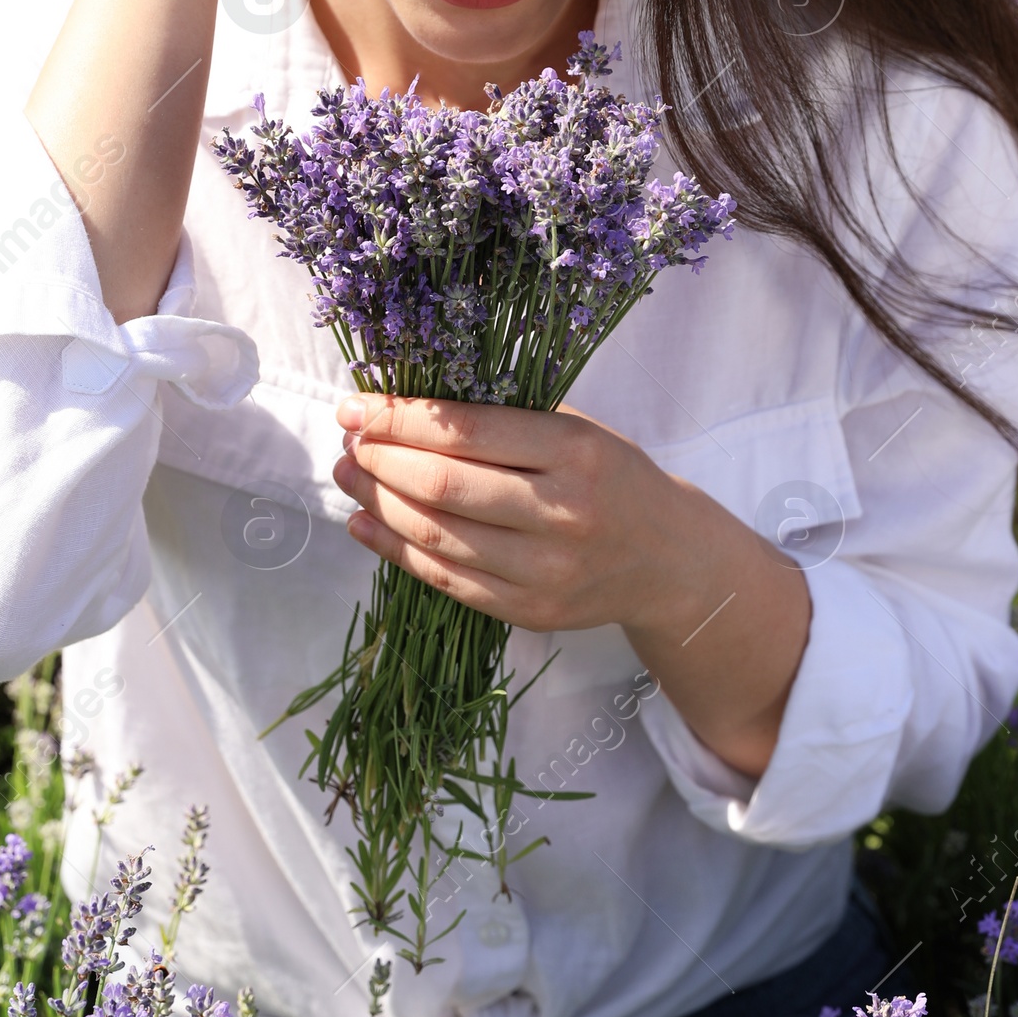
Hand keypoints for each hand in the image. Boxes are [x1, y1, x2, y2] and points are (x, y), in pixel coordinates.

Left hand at [333, 394, 692, 637]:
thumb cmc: (612, 478)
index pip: (466, 430)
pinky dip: (394, 550)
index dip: (398, 418)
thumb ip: (505, 415)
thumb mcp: (578, 429)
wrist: (669, 560)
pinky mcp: (530, 611)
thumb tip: (403, 405)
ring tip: (349, 477)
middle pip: (442, 485)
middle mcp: (563, 513)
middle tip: (348, 442)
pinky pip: (446, 580)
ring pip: (436, 535)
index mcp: (576, 452)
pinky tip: (365, 525)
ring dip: (377, 503)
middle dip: (379, 459)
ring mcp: (546, 571)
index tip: (354, 406)